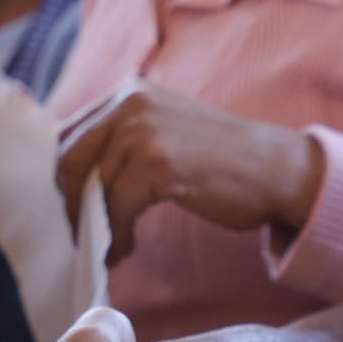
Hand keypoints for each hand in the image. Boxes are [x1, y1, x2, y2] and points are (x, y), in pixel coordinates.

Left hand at [57, 83, 323, 266]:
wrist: (276, 169)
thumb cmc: (224, 161)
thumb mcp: (166, 132)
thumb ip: (126, 141)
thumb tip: (76, 180)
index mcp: (131, 93)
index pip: (71, 135)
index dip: (66, 178)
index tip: (77, 208)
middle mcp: (132, 104)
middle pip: (70, 159)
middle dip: (71, 204)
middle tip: (84, 234)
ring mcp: (144, 132)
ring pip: (90, 188)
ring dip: (94, 226)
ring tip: (112, 247)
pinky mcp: (158, 165)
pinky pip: (115, 208)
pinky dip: (115, 236)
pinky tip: (127, 248)